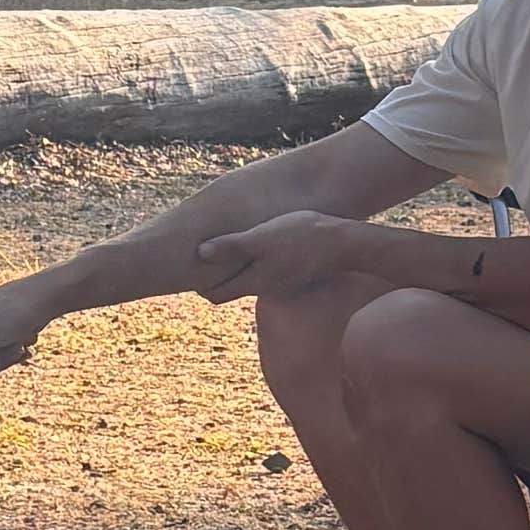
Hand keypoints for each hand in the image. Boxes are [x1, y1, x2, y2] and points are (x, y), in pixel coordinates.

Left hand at [187, 209, 380, 305]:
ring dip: (232, 271)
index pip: (216, 294)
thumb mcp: (263, 238)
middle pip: (228, 290)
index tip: (184, 269)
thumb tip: (199, 253)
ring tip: (219, 251)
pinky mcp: (292, 272)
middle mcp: (264, 286)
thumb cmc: (301, 235)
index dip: (198, 284)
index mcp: (253, 280)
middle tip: (194, 261)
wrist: (345, 242)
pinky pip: (264, 272)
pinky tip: (252, 247)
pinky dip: (253, 265)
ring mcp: (280, 281)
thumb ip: (232, 247)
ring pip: (247, 281)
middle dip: (210, 280)